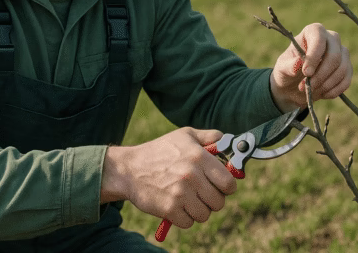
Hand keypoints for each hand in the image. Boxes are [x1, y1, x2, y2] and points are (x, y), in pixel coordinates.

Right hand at [101, 128, 237, 229]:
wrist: (129, 169)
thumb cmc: (159, 150)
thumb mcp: (185, 135)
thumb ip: (210, 136)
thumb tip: (229, 141)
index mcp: (199, 157)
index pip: (229, 182)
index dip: (227, 186)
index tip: (221, 186)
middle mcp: (192, 175)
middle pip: (219, 202)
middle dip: (212, 200)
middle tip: (202, 193)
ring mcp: (180, 194)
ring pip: (205, 214)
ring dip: (198, 210)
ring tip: (188, 199)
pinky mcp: (169, 209)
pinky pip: (189, 223)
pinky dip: (184, 218)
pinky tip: (176, 206)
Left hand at [270, 23, 351, 110]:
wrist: (294, 86)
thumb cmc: (288, 70)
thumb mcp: (282, 68)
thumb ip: (289, 65)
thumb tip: (299, 62)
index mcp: (312, 32)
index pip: (319, 37)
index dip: (314, 55)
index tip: (306, 73)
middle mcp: (330, 38)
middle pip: (334, 54)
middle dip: (321, 74)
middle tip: (308, 86)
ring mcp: (341, 52)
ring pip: (342, 68)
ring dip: (327, 84)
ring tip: (312, 91)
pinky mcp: (347, 68)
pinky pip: (347, 79)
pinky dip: (335, 90)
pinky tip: (323, 94)